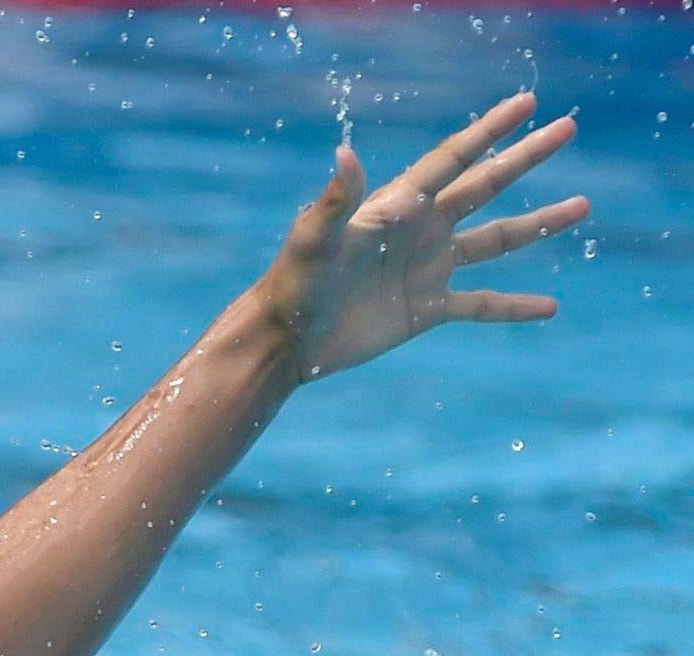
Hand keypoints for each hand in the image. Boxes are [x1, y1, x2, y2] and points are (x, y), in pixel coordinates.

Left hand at [256, 91, 588, 381]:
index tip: (527, 103)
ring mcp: (428, 269)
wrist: (286, 340)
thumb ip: (335, 201)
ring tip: (582, 206)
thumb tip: (345, 154)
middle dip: (526, 157)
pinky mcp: (427, 309)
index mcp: (400, 207)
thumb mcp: (312, 240)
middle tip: (568, 128)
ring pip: (497, 241)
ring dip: (539, 225)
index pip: (454, 159)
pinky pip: (482, 304)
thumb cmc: (292, 285)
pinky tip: (550, 307)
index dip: (490, 130)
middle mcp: (421, 231)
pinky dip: (514, 307)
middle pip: (486, 186)